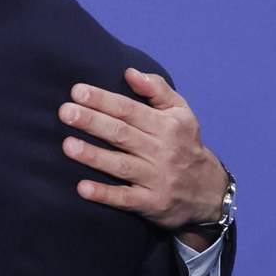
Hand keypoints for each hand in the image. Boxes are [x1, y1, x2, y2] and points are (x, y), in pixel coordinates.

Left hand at [58, 68, 229, 232]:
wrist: (210, 193)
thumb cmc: (185, 145)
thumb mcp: (181, 113)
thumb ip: (157, 90)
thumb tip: (130, 72)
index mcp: (168, 126)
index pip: (130, 110)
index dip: (103, 100)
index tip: (77, 92)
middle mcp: (163, 151)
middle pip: (122, 134)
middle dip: (92, 122)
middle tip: (65, 112)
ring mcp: (157, 179)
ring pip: (121, 165)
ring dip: (94, 155)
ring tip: (67, 145)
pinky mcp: (152, 203)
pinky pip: (126, 198)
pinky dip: (105, 194)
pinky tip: (83, 188)